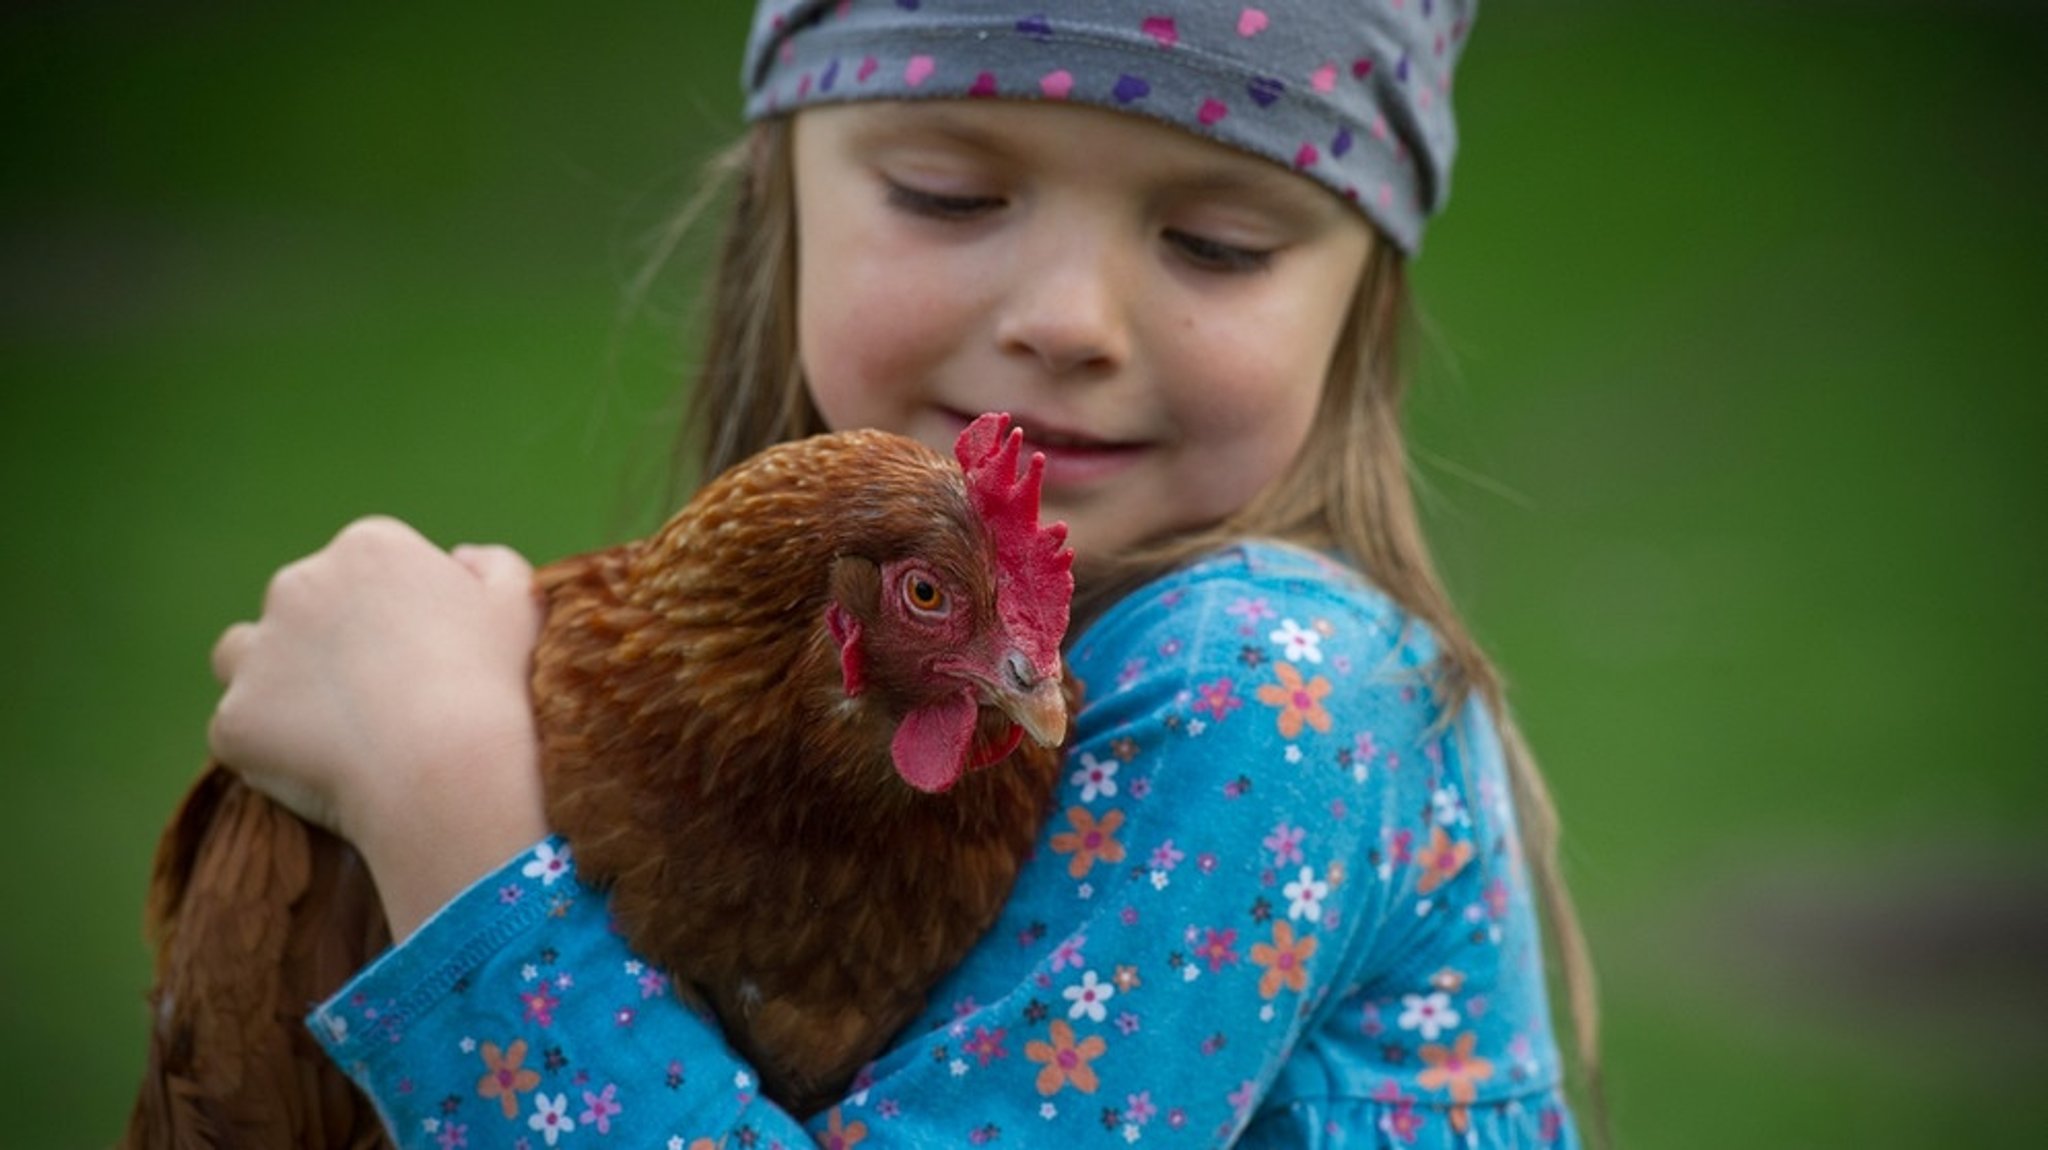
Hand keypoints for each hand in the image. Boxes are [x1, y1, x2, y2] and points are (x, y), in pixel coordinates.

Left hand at [208, 516, 547, 937]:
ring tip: (329, 726)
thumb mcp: (520, 606)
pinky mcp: (234, 717)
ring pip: (247, 655)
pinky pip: (241, 729)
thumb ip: (493, 564)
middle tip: (378, 697)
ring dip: (275, 679)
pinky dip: (270, 747)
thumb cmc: (494, 683)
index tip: (417, 656)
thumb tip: (458, 557)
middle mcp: (300, 584)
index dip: (389, 613)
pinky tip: (321, 769)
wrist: (449, 771)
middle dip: (327, 641)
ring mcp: (259, 651)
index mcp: (368, 549)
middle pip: (300, 604)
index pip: (361, 569)